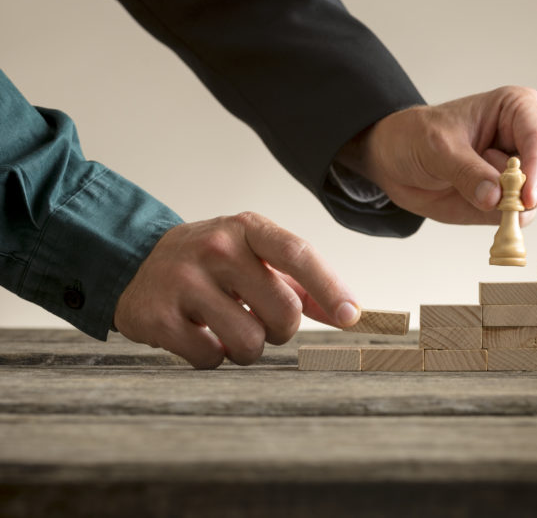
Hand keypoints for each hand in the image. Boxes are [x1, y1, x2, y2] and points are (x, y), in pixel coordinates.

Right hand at [114, 212, 359, 368]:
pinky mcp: (157, 317)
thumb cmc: (212, 264)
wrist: (134, 263)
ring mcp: (183, 281)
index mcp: (246, 229)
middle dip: (282, 328)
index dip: (330, 287)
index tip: (351, 316)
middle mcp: (216, 249)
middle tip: (261, 320)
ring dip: (248, 348)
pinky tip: (199, 334)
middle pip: (283, 310)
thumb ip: (301, 284)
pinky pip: (211, 358)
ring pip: (250, 341)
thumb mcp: (255, 257)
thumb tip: (347, 314)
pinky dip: (213, 357)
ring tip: (228, 327)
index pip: (298, 254)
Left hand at [340, 86, 536, 224]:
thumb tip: (497, 199)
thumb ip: (467, 173)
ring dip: (504, 204)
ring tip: (465, 185)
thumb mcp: (436, 148)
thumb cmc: (415, 137)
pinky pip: (518, 217)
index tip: (525, 197)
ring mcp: (520, 170)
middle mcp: (526, 138)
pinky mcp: (509, 198)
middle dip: (526, 189)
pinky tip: (469, 200)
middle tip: (491, 195)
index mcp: (516, 109)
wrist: (394, 160)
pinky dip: (498, 219)